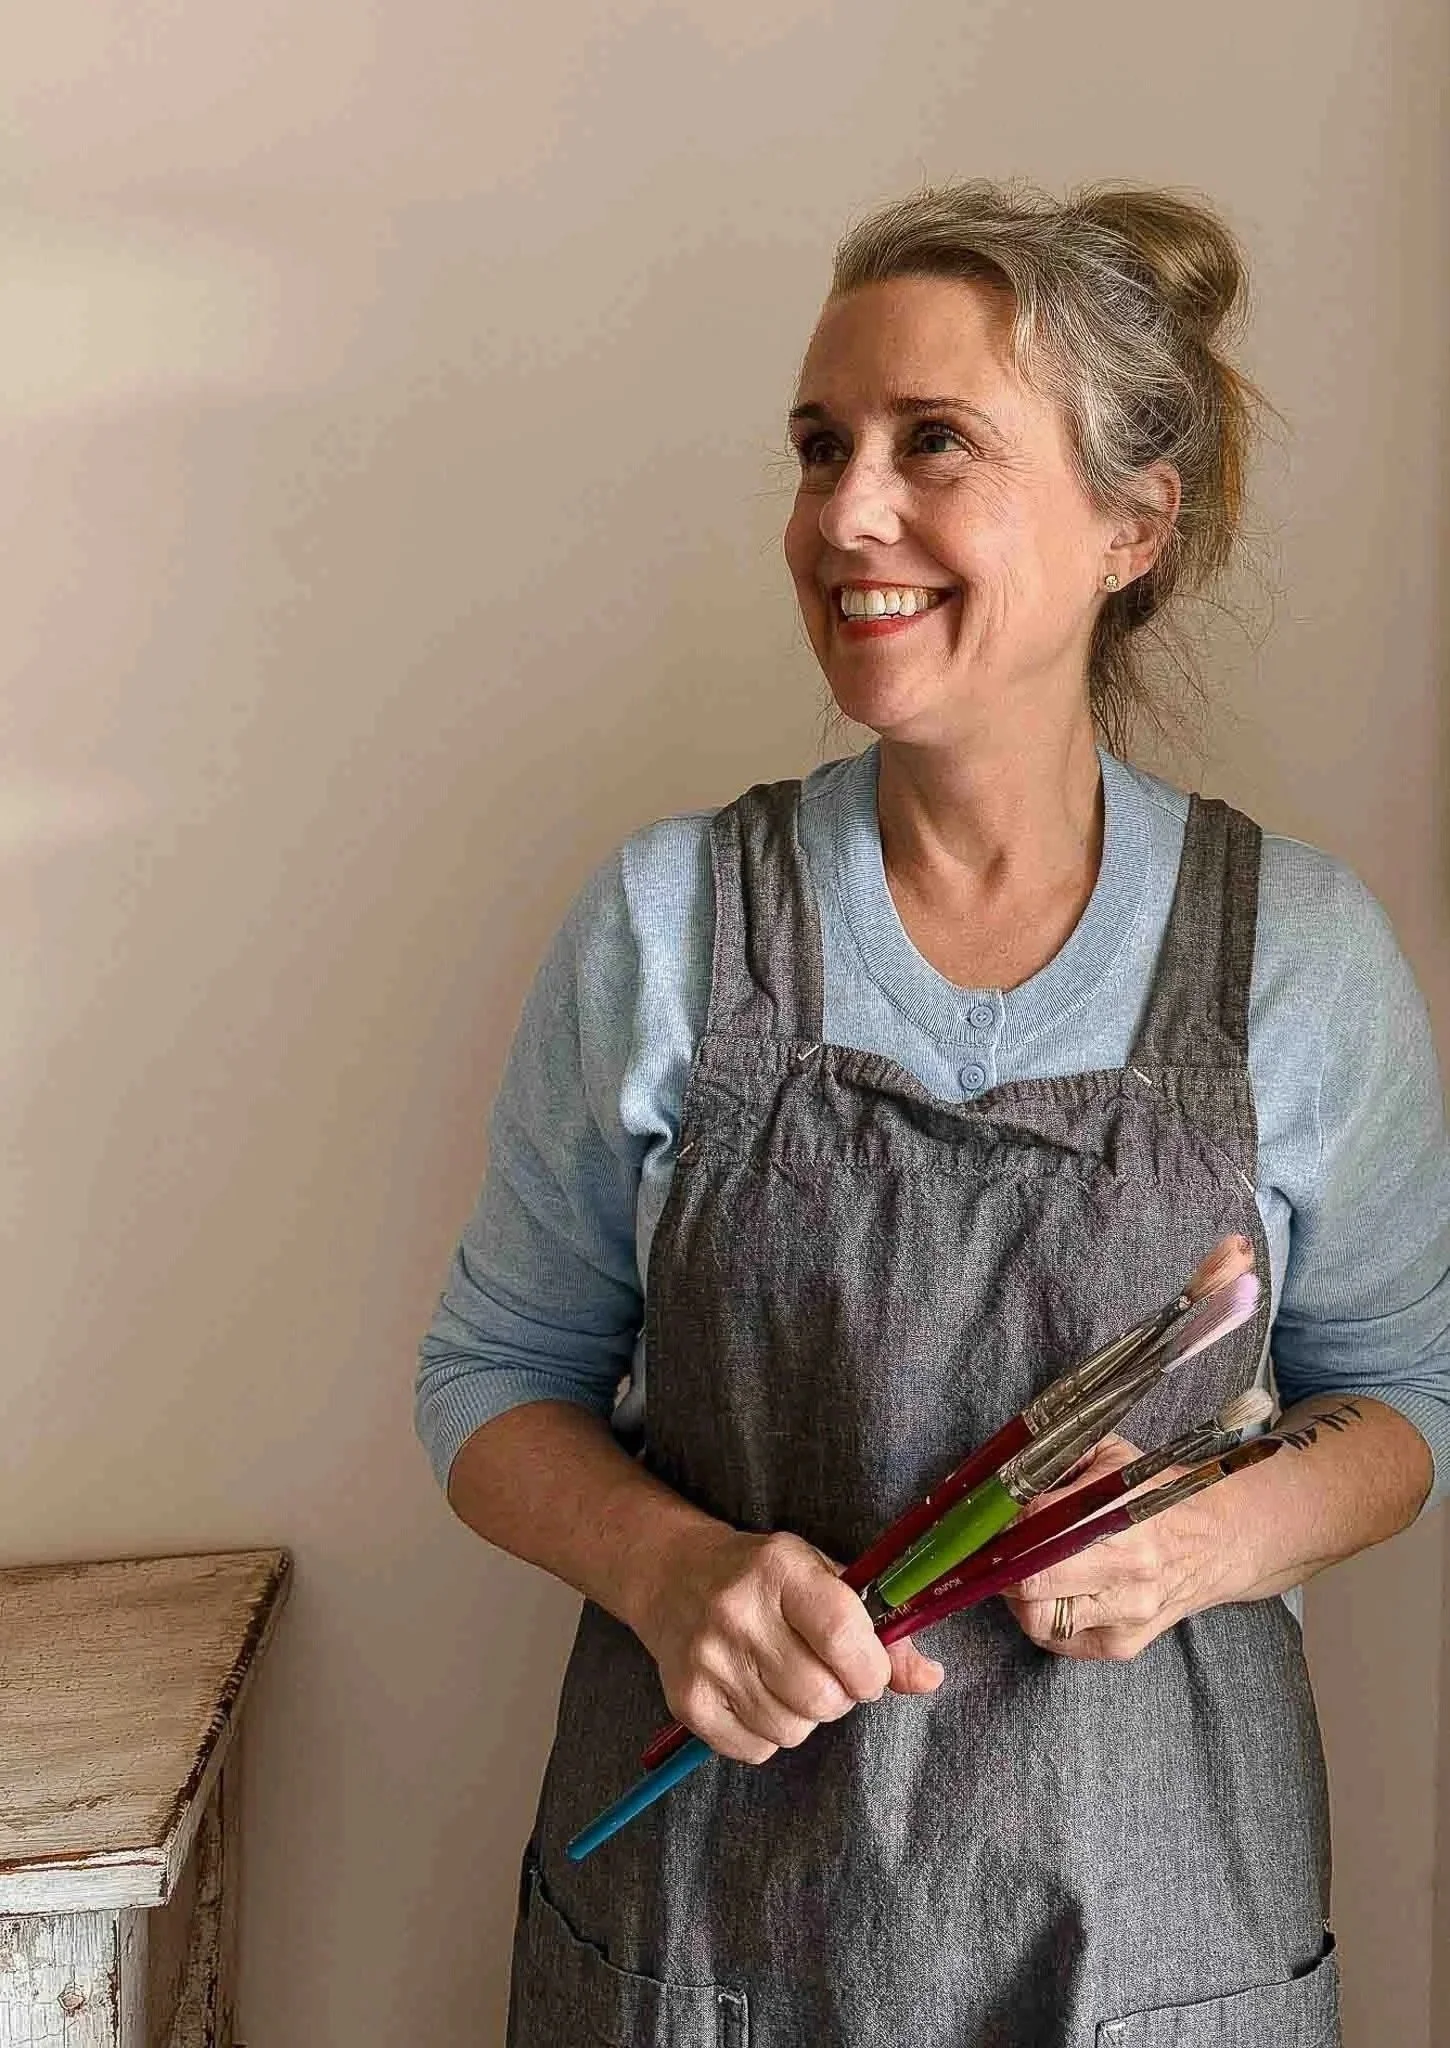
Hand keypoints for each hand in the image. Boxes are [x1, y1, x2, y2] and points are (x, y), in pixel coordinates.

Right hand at [635, 1524, 943, 1762]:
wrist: (672, 1574)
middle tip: (825, 1674)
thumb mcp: (824, 1578)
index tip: (868, 1670)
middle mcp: (738, 1612)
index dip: (871, 1669)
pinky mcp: (686, 1701)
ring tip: (787, 1679)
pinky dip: (767, 1734)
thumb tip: (931, 1679)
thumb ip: (880, 1631)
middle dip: (839, 1696)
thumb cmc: (764, 1577)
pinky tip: (756, 1694)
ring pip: (792, 1730)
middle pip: (821, 1697)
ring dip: (804, 1716)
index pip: (844, 1635)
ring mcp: (707, 1659)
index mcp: (781, 1570)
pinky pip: (755, 1750)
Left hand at [1002, 1433, 1232, 1661]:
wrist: (1217, 1542)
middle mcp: (1128, 1568)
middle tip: (993, 1549)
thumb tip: (992, 1479)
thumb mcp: (1109, 1456)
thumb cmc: (1153, 1493)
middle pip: (1029, 1581)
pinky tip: (1053, 1592)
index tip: (984, 1518)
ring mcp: (1126, 1613)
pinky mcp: (1122, 1645)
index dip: (999, 1523)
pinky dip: (1042, 1617)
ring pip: (1037, 1618)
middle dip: (1000, 1565)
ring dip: (1018, 1595)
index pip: (1033, 1524)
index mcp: (1122, 1512)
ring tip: (1025, 1568)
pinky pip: (1057, 1640)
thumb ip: (1052, 1462)